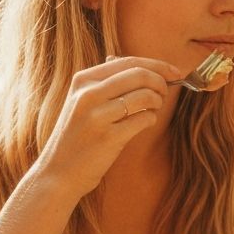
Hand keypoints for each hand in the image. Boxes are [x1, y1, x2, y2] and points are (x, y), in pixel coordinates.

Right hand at [33, 56, 179, 197]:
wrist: (58, 172)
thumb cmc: (77, 136)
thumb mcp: (82, 102)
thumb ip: (108, 82)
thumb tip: (144, 67)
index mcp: (83, 80)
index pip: (127, 61)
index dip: (157, 65)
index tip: (174, 72)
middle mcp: (88, 94)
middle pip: (139, 75)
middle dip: (160, 82)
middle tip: (164, 93)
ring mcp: (97, 116)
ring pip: (144, 96)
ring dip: (157, 102)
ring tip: (153, 109)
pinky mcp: (108, 138)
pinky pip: (143, 120)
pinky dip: (150, 120)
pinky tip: (145, 123)